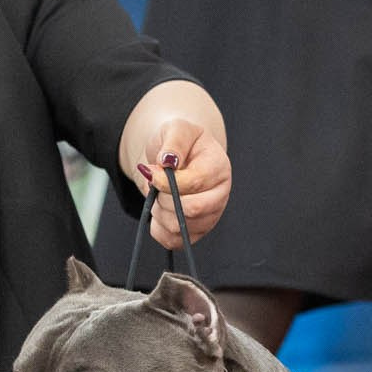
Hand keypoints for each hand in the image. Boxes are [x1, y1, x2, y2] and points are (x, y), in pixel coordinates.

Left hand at [135, 119, 231, 251]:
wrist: (175, 158)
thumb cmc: (178, 143)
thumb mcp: (176, 130)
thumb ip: (174, 142)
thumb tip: (167, 162)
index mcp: (219, 168)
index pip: (196, 183)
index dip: (168, 181)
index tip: (151, 171)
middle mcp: (220, 195)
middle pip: (193, 209)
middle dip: (164, 198)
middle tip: (154, 185)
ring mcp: (210, 216)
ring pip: (180, 228)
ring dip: (158, 212)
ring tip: (158, 195)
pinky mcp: (196, 232)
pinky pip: (173, 241)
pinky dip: (158, 228)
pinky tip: (159, 210)